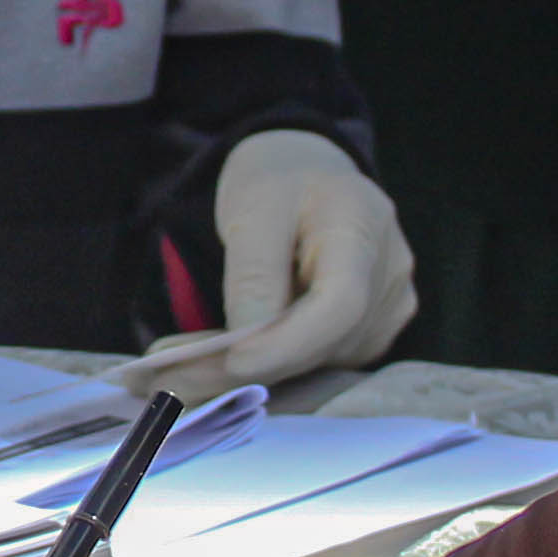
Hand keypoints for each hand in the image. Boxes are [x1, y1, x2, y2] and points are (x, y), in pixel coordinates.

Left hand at [122, 131, 415, 402]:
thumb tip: (247, 342)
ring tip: (177, 372)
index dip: (288, 343)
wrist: (308, 177)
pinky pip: (316, 362)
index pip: (340, 303)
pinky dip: (265, 368)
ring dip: (247, 374)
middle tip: (169, 379)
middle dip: (247, 367)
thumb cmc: (279, 182)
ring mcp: (387, 309)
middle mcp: (389, 275)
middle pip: (324, 342)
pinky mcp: (370, 334)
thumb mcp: (252, 206)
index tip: (231, 364)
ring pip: (316, 361)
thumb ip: (253, 271)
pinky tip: (217, 365)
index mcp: (363, 225)